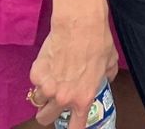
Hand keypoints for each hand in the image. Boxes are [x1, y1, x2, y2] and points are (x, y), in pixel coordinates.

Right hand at [28, 0, 117, 126]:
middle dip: (48, 111)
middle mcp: (63, 98)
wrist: (81, 24)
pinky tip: (49, 64)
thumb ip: (106, 76)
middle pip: (45, 118)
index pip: (75, 127)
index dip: (74, 127)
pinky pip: (34, 82)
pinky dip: (39, 76)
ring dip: (42, 93)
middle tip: (54, 99)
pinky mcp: (36, 74)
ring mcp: (47, 87)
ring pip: (37, 101)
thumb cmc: (98, 41)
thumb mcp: (110, 62)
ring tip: (51, 78)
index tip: (72, 124)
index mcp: (83, 98)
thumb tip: (105, 78)